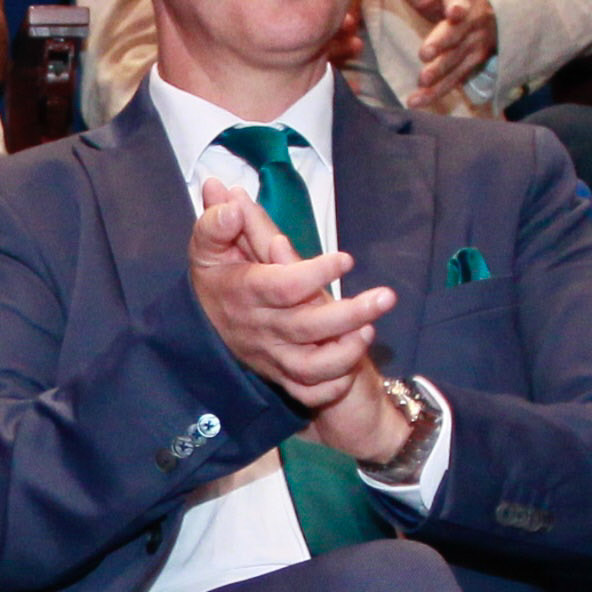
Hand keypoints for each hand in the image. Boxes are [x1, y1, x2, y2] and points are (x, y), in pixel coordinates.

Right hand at [187, 174, 389, 410]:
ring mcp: (272, 356)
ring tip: (370, 331)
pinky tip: (353, 362)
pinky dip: (333, 384)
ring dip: (345, 354)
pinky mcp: (281, 375)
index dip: (316, 274)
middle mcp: (261, 328)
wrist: (203, 324)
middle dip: (351, 314)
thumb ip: (216, 222)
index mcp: (246, 292)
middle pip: (307, 328)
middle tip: (387, 296)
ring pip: (311, 367)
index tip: (346, 260)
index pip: (283, 286)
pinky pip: (308, 392)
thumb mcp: (207, 245)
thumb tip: (232, 199)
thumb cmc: (217, 276)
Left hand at [361, 0, 496, 108]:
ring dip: (439, 72)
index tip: (455, 13)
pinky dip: (435, 93)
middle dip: (443, 43)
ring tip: (422, 80)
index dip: (458, 6)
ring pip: (456, 60)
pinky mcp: (469, 66)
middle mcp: (471, 20)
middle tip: (425, 53)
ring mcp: (473, 45)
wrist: (481, 13)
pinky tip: (417, 101)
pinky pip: (453, 81)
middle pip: (457, 33)